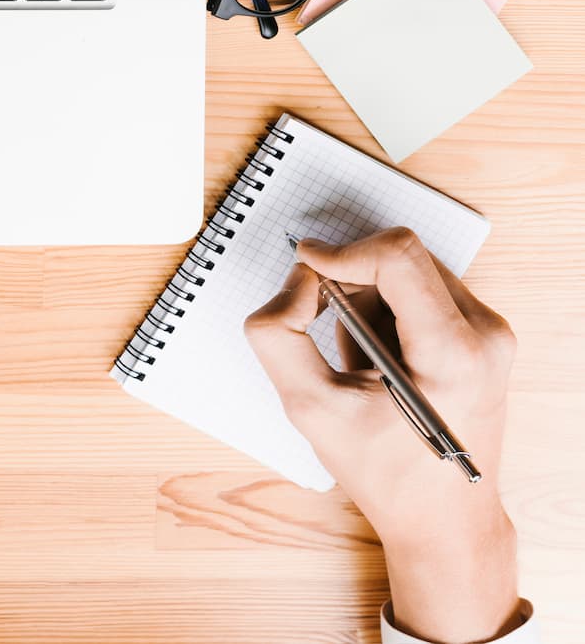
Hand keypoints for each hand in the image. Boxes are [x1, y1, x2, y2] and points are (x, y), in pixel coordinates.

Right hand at [245, 228, 522, 643]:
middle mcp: (485, 335)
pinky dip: (389, 310)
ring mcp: (492, 334)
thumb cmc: (385, 475)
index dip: (341, 251)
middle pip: (403, 258)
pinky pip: (425, 292)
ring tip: (355, 356)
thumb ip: (280, 338)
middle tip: (322, 322)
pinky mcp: (485, 337)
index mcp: (453, 354)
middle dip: (350, 277)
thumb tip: (293, 284)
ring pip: (413, 271)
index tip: (305, 263)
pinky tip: (377, 359)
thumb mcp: (310, 409)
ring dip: (369, 296)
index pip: (398, 257)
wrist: (444, 520)